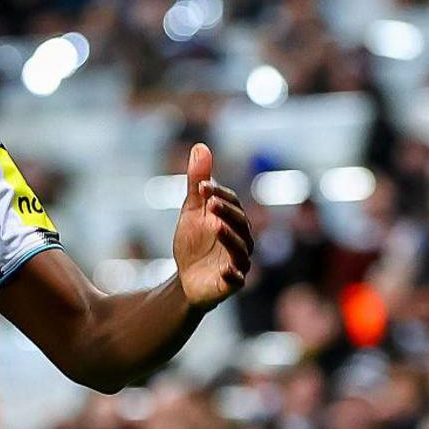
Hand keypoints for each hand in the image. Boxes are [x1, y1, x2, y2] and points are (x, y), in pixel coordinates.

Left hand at [173, 143, 252, 309]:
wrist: (187, 278)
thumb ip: (197, 181)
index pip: (232, 204)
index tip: (201, 186)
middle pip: (240, 224)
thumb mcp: (192, 210)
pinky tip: (225, 270)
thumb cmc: (194, 241)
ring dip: (230, 237)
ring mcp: (237, 263)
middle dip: (227, 212)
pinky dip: (232, 275)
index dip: (219, 194)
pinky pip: (237, 280)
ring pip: (240, 250)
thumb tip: (200, 145)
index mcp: (233, 221)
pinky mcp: (231, 283)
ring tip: (215, 226)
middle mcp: (241, 240)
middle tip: (210, 202)